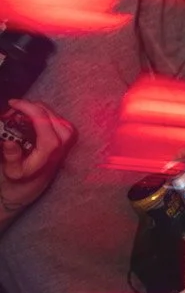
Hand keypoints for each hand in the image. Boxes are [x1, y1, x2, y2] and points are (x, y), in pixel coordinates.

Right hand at [0, 100, 73, 219]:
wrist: (31, 188)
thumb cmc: (21, 179)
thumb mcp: (12, 172)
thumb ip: (11, 157)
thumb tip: (9, 142)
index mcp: (51, 146)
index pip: (41, 117)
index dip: (26, 106)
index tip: (12, 103)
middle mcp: (63, 140)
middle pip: (46, 111)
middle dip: (27, 107)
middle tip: (10, 113)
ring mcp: (68, 137)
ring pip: (51, 112)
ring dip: (33, 110)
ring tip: (16, 117)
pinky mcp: (67, 136)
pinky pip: (55, 117)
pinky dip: (40, 114)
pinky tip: (27, 120)